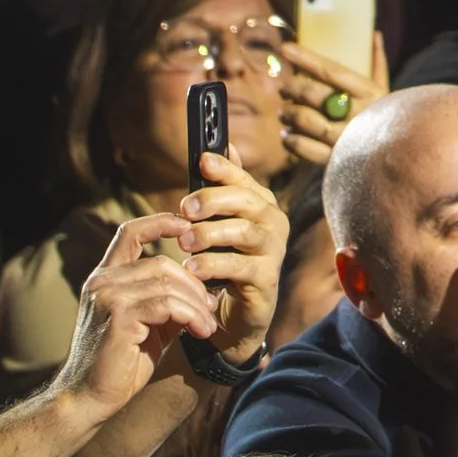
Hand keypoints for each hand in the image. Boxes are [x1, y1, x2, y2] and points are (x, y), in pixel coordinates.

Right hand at [51, 213, 221, 423]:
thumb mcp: (150, 325)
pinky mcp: (118, 317)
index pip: (129, 233)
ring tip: (207, 327)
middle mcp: (102, 282)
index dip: (160, 223)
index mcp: (106, 278)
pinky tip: (201, 332)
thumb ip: (168, 302)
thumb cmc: (122, 362)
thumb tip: (203, 292)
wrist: (91, 396)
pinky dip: (192, 316)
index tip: (187, 225)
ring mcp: (107, 297)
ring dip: (197, 306)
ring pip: (167, 283)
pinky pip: (166, 305)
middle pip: (161, 263)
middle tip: (210, 309)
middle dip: (194, 285)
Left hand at [176, 151, 288, 364]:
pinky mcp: (266, 279)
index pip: (243, 178)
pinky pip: (239, 266)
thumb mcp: (218, 222)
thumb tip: (216, 146)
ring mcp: (273, 251)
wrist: (236, 310)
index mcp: (260, 204)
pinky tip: (192, 268)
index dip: (224, 168)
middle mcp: (273, 223)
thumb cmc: (225, 259)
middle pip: (247, 201)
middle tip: (184, 209)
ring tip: (185, 243)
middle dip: (213, 200)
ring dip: (210, 234)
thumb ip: (219, 189)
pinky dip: (213, 265)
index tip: (202, 161)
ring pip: (244, 232)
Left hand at [277, 29, 390, 164]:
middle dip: (292, 88)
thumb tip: (374, 34)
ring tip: (284, 113)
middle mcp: (357, 114)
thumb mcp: (386, 91)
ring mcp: (346, 139)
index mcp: (369, 93)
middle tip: (284, 89)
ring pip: (304, 119)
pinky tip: (287, 135)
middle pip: (312, 94)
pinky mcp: (337, 160)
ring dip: (288, 113)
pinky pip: (303, 147)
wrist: (404, 157)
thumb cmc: (389, 118)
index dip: (305, 58)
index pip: (331, 70)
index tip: (284, 48)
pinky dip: (290, 140)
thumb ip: (377, 62)